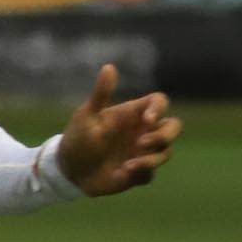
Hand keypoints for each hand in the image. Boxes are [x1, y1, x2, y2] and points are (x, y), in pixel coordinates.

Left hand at [53, 64, 179, 195]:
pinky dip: (141, 174)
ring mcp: (142, 153)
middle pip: (173, 127)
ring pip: (165, 153)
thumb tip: (109, 67)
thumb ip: (101, 93)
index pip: (159, 102)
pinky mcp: (138, 173)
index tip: (147, 120)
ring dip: (151, 159)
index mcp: (133, 114)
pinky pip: (150, 174)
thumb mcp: (87, 115)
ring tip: (128, 165)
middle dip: (166, 135)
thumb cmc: (78, 137)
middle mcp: (142, 132)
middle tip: (144, 143)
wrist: (68, 170)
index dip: (159, 109)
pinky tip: (122, 174)